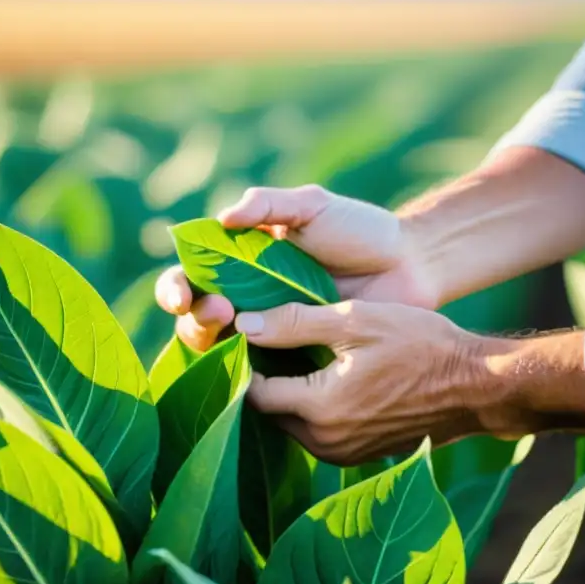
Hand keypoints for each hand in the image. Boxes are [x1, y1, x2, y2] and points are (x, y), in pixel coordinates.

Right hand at [154, 185, 437, 351]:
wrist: (409, 265)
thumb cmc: (359, 230)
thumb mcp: (311, 207)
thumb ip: (268, 204)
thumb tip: (222, 218)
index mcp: (238, 264)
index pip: (189, 278)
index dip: (175, 289)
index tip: (183, 294)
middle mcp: (246, 300)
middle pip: (196, 320)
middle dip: (196, 318)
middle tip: (223, 310)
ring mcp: (270, 334)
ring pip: (221, 352)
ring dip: (216, 347)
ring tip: (238, 332)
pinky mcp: (296, 363)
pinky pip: (263, 377)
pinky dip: (250, 379)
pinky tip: (254, 372)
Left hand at [231, 300, 584, 464]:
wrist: (476, 386)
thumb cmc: (420, 345)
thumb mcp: (356, 320)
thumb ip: (295, 323)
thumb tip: (244, 325)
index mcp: (319, 408)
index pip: (255, 392)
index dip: (251, 361)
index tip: (257, 335)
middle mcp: (325, 442)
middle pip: (271, 411)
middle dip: (268, 380)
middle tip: (276, 343)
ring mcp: (343, 454)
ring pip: (293, 424)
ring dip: (292, 396)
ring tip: (303, 358)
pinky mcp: (359, 456)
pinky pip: (319, 433)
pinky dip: (315, 409)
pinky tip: (329, 378)